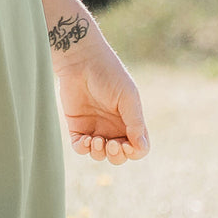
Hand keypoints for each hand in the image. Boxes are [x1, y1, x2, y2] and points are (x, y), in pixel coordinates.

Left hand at [56, 46, 149, 165]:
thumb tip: (140, 147)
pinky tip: (85, 140)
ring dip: (99, 154)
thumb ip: (135, 122)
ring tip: (97, 140)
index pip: (138, 148)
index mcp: (130, 121)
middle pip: (118, 156)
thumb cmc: (109, 74)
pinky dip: (83, 149)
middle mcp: (113, 127)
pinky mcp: (77, 125)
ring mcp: (95, 127)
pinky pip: (80, 147)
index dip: (134, 152)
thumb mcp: (128, 97)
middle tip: (112, 144)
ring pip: (99, 155)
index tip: (127, 144)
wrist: (81, 61)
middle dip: (117, 156)